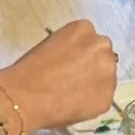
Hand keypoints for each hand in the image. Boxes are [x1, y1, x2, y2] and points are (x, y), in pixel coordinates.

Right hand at [0, 21, 117, 134]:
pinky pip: (102, 99)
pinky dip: (91, 103)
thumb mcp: (50, 45)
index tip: (71, 64)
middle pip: (103, 56)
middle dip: (93, 66)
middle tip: (74, 79)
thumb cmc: (29, 69)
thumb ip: (70, 48)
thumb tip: (75, 61)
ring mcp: (108, 72)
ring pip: (106, 78)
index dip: (81, 55)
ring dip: (95, 84)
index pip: (90, 40)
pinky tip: (73, 105)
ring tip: (73, 94)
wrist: (26, 95)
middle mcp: (102, 46)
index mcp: (84, 29)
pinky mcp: (108, 97)